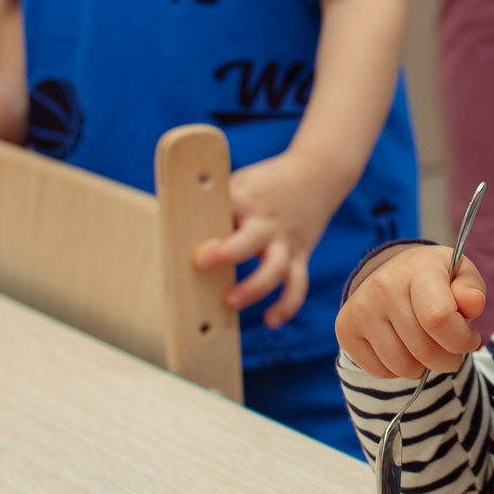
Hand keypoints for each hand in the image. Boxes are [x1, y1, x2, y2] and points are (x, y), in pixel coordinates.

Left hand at [193, 148, 347, 324]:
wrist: (318, 172)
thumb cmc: (267, 181)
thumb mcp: (242, 181)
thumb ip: (217, 203)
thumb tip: (175, 227)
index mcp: (247, 199)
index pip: (226, 208)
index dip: (208, 220)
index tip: (192, 237)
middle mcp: (267, 222)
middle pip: (249, 240)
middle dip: (227, 253)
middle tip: (202, 263)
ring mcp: (285, 240)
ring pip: (275, 269)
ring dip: (253, 288)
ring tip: (229, 302)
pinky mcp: (301, 254)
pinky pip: (298, 283)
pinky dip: (287, 305)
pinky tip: (271, 321)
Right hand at [334, 242, 486, 379]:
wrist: (395, 274)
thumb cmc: (437, 280)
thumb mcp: (462, 276)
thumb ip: (472, 291)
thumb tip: (472, 304)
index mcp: (418, 270)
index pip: (438, 319)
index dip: (461, 340)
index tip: (470, 338)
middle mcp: (383, 287)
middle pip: (424, 350)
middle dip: (448, 359)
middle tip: (452, 349)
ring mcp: (361, 309)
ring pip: (402, 366)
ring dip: (423, 367)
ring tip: (428, 348)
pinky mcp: (346, 329)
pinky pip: (380, 371)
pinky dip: (398, 370)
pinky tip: (404, 348)